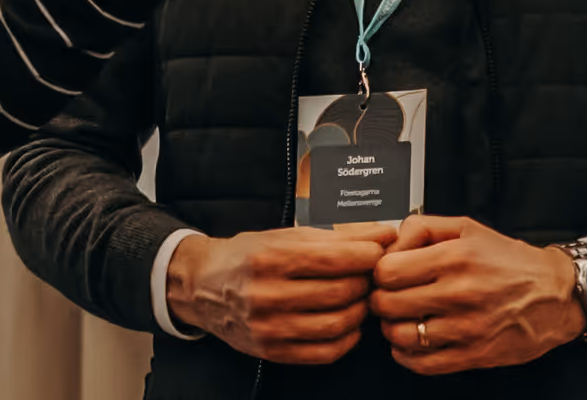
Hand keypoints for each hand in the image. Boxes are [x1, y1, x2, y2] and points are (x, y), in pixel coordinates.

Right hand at [166, 224, 396, 364]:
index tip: (378, 250)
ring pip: (337, 323)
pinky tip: (348, 323)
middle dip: (366, 281)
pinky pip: (325, 352)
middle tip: (372, 274)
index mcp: (271, 257)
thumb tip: (383, 234)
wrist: (203, 285)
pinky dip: (347, 339)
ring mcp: (269, 326)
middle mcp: (268, 293)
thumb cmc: (248, 255)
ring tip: (360, 296)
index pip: (335, 258)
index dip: (367, 254)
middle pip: (340, 291)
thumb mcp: (286, 235)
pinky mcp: (273, 351)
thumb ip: (337, 235)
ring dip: (360, 310)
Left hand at [370, 215, 585, 374]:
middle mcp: (459, 293)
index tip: (385, 274)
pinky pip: (423, 364)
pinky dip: (407, 356)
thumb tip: (390, 242)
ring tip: (401, 319)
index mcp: (455, 257)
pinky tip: (412, 343)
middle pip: (388, 304)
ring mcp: (466, 328)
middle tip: (388, 297)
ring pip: (401, 336)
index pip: (388, 271)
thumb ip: (423, 227)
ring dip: (392, 329)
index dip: (379, 272)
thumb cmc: (511, 261)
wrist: (556, 295)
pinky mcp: (474, 354)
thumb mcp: (468, 228)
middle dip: (381, 300)